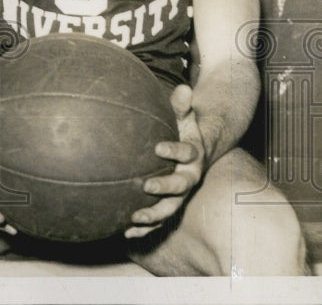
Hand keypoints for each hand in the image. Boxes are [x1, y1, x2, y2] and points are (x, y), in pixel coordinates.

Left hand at [125, 84, 204, 238]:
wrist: (197, 151)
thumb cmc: (184, 130)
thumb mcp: (185, 117)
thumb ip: (181, 105)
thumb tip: (183, 87)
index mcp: (193, 155)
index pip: (187, 154)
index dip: (175, 151)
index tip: (158, 147)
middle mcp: (189, 177)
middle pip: (181, 187)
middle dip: (165, 187)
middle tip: (146, 185)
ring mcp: (180, 195)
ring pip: (170, 209)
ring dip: (153, 216)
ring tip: (133, 218)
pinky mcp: (170, 204)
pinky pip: (158, 221)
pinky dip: (144, 229)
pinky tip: (123, 233)